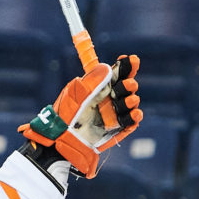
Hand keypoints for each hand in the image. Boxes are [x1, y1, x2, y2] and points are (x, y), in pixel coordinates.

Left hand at [18, 55, 142, 177]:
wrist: (63, 139)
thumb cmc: (66, 115)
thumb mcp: (76, 94)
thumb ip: (92, 81)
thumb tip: (107, 67)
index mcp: (99, 87)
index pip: (117, 73)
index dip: (126, 66)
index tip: (131, 59)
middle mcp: (109, 98)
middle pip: (127, 86)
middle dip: (129, 84)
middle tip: (126, 85)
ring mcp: (115, 113)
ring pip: (132, 102)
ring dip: (131, 100)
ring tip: (125, 101)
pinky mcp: (118, 128)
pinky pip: (132, 121)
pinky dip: (134, 116)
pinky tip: (134, 113)